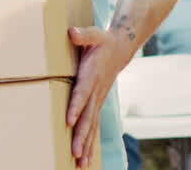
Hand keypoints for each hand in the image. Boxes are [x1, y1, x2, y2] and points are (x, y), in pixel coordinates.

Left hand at [66, 25, 136, 167]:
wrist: (121, 47)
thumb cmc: (103, 40)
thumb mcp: (94, 34)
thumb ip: (83, 35)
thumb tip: (72, 33)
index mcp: (92, 75)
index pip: (83, 92)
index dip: (76, 105)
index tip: (69, 120)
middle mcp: (96, 91)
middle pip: (89, 116)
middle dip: (81, 135)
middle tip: (74, 152)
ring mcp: (99, 99)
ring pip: (92, 125)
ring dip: (86, 144)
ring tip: (80, 163)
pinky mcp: (98, 103)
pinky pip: (94, 125)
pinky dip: (90, 142)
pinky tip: (85, 157)